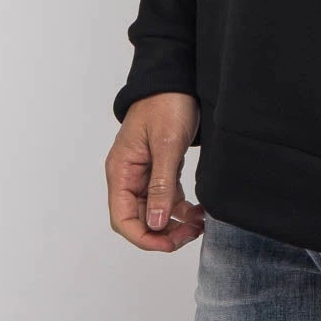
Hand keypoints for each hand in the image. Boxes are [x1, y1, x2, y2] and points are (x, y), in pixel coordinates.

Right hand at [105, 92, 205, 251]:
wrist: (176, 77)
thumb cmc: (166, 103)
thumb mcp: (166, 144)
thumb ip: (160, 186)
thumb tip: (155, 223)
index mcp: (121, 171)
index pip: (122, 218)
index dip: (144, 237)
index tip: (170, 243)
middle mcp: (128, 175)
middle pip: (138, 220)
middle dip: (163, 233)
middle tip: (191, 233)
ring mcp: (144, 173)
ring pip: (154, 212)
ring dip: (174, 223)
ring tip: (199, 224)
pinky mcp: (160, 168)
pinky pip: (167, 198)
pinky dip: (181, 209)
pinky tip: (198, 211)